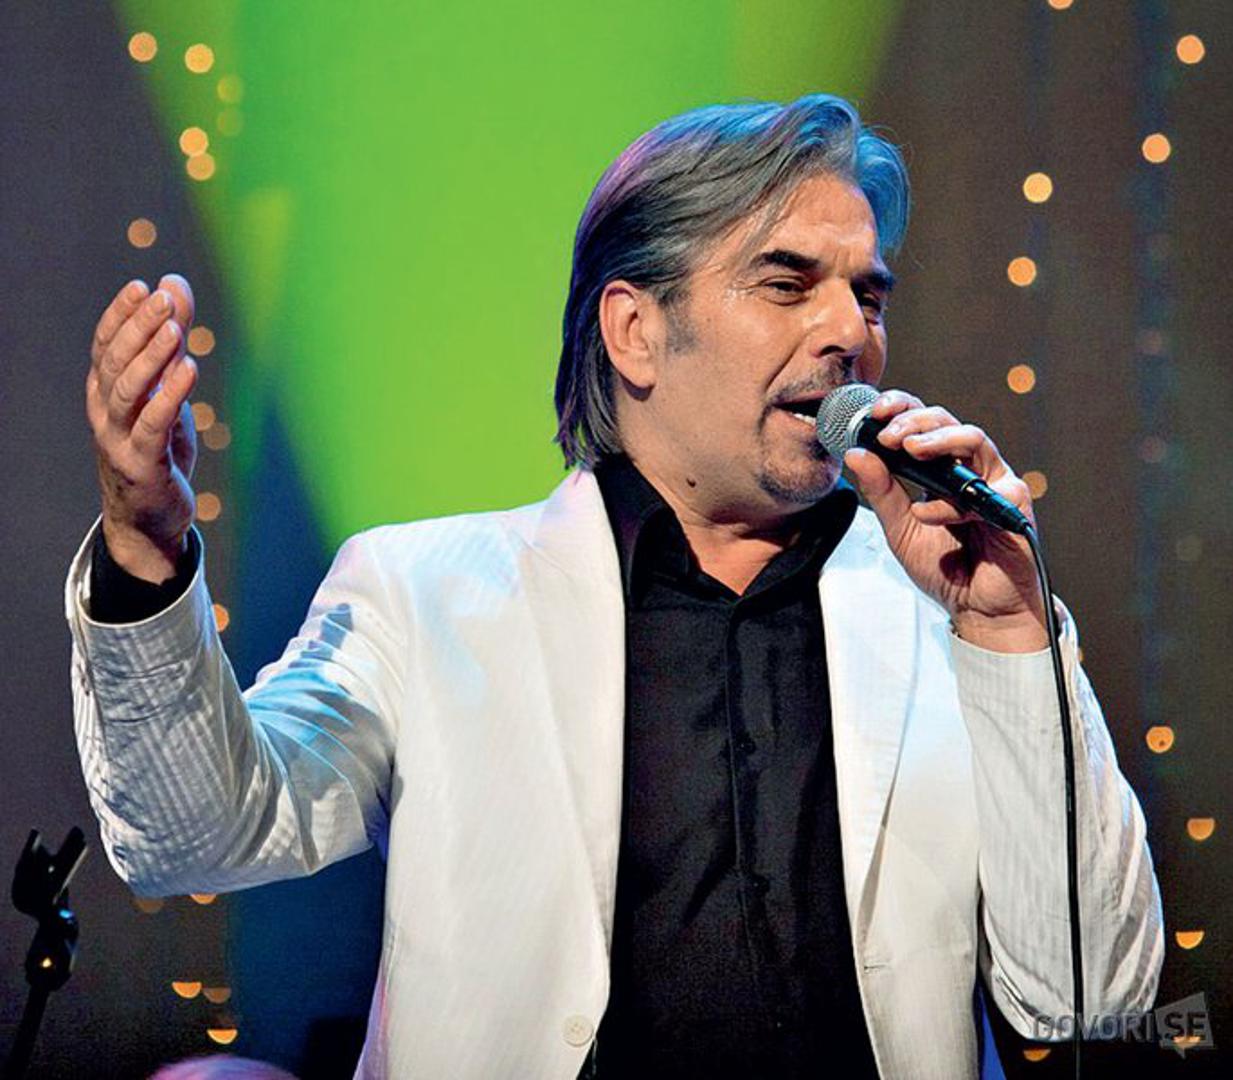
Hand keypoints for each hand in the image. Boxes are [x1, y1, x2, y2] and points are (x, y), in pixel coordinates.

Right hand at [86, 274, 198, 583]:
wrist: (149, 521)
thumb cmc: (157, 451)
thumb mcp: (167, 395)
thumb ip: (170, 344)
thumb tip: (174, 287)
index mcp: (104, 393)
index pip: (105, 345)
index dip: (121, 315)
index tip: (143, 286)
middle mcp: (104, 412)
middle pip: (115, 361)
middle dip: (139, 326)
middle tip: (163, 297)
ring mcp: (117, 439)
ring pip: (128, 389)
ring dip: (151, 355)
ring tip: (175, 327)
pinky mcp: (141, 463)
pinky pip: (153, 424)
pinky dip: (170, 395)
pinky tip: (189, 369)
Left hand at [843, 389, 1047, 652]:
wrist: (977, 608)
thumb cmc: (945, 568)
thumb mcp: (899, 529)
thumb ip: (881, 493)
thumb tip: (856, 453)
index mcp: (940, 469)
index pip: (922, 424)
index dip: (901, 408)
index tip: (873, 412)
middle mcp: (969, 468)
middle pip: (947, 421)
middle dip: (914, 419)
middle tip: (888, 433)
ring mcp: (994, 482)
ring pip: (974, 437)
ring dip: (938, 439)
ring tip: (909, 449)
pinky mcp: (1015, 504)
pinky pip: (989, 487)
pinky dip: (953, 502)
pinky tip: (928, 515)